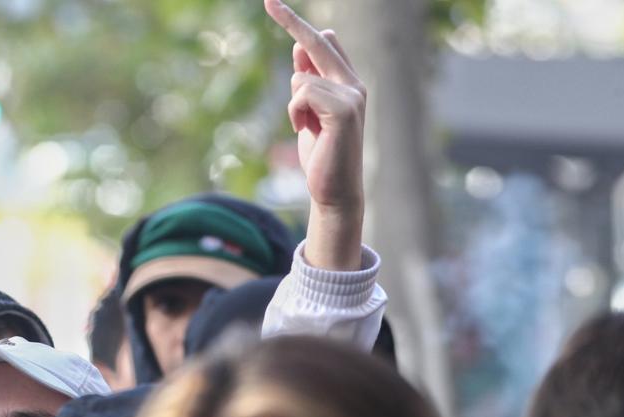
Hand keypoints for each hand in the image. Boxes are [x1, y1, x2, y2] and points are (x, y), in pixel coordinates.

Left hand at [264, 0, 364, 270]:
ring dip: (293, 106)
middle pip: (317, 43)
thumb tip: (300, 44)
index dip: (298, 25)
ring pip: (301, 78)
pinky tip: (307, 131)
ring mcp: (352, 94)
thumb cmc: (321, 154)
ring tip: (306, 129)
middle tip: (269, 0)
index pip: (323, 44)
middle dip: (291, 22)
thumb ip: (307, 81)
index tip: (273, 4)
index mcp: (346, 83)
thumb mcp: (309, 113)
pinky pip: (302, 92)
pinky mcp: (344, 109)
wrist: (333, 190)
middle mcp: (354, 83)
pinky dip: (296, 113)